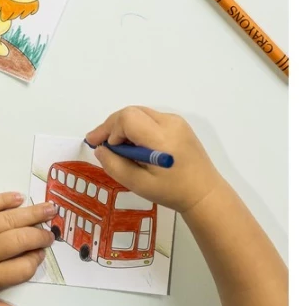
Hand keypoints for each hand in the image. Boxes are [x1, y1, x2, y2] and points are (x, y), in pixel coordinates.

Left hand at [0, 192, 55, 305]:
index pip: (21, 268)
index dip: (35, 261)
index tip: (41, 255)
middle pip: (19, 240)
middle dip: (39, 235)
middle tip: (51, 232)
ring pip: (7, 220)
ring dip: (30, 213)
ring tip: (48, 208)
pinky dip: (2, 200)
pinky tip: (18, 197)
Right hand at [86, 107, 222, 213]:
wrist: (205, 193)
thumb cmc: (172, 192)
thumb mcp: (139, 185)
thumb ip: (115, 166)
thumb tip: (101, 149)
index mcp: (161, 138)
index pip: (128, 118)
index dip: (111, 129)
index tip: (102, 146)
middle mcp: (170, 123)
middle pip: (132, 112)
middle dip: (112, 126)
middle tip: (99, 142)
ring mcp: (176, 121)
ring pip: (140, 113)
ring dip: (124, 126)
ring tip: (115, 145)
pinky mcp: (179, 124)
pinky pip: (150, 118)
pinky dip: (137, 127)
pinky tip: (133, 144)